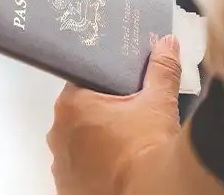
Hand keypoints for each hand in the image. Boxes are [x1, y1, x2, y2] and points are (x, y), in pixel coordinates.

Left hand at [49, 35, 182, 193]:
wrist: (151, 189)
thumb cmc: (149, 146)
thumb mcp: (159, 102)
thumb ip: (161, 70)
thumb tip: (166, 43)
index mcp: (70, 105)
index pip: (81, 85)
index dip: (101, 86)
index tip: (119, 91)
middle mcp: (57, 131)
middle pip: (78, 114)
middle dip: (100, 114)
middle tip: (128, 117)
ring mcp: (59, 160)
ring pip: (77, 142)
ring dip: (95, 141)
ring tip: (124, 143)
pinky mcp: (66, 184)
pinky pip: (76, 168)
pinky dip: (92, 165)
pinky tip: (113, 163)